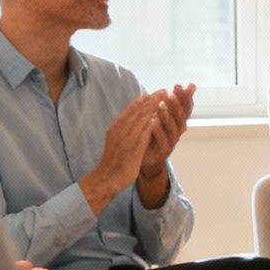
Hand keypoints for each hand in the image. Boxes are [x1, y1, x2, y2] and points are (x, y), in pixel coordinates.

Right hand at [82, 91, 165, 212]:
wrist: (106, 179)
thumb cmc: (113, 161)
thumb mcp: (117, 141)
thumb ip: (123, 130)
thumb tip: (131, 121)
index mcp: (116, 127)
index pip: (130, 110)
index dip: (142, 101)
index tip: (152, 93)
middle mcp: (120, 130)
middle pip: (137, 111)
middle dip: (150, 100)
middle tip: (163, 90)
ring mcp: (126, 139)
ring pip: (140, 119)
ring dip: (152, 107)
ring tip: (163, 98)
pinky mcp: (132, 149)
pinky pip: (141, 135)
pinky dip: (149, 125)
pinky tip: (158, 117)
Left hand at [140, 83, 196, 178]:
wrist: (147, 159)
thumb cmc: (153, 136)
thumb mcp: (161, 119)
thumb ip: (165, 106)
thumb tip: (165, 89)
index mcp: (177, 121)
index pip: (185, 107)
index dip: (185, 96)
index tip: (180, 85)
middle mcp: (177, 131)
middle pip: (181, 116)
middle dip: (178, 104)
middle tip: (172, 94)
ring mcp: (172, 141)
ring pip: (173, 127)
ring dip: (167, 115)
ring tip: (161, 105)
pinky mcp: (164, 151)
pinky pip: (163, 140)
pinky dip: (158, 130)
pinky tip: (153, 121)